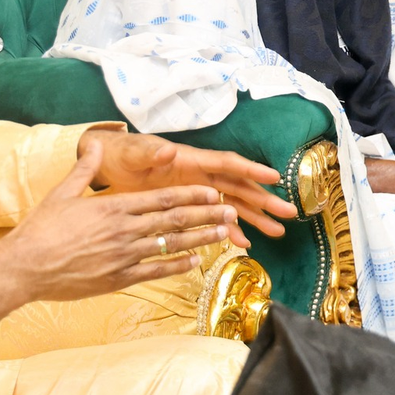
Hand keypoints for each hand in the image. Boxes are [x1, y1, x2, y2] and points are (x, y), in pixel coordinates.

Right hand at [0, 145, 240, 326]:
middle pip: (174, 220)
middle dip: (206, 215)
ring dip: (201, 239)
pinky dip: (178, 265)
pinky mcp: (118, 279)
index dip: (190, 195)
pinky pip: (155, 271)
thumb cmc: (41, 229)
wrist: (24, 267)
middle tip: (230, 210)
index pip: (162, 198)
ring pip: (170, 245)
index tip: (211, 191)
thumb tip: (96, 143)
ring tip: (224, 233)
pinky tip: (196, 261)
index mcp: (113, 207)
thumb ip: (86, 169)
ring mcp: (123, 256)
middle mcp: (124, 230)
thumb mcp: (62, 192)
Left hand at [79, 128, 292, 246]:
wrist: (106, 162)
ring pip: (232, 204)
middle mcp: (199, 174)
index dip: (251, 171)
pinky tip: (243, 244)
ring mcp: (195, 190)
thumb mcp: (131, 153)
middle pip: (238, 187)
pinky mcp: (187, 204)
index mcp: (190, 159)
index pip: (227, 164)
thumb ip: (148, 152)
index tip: (275, 178)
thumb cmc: (120, 153)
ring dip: (254, 218)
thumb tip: (168, 150)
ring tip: (277, 232)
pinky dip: (228, 230)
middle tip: (288, 213)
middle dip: (263, 200)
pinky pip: (214, 218)